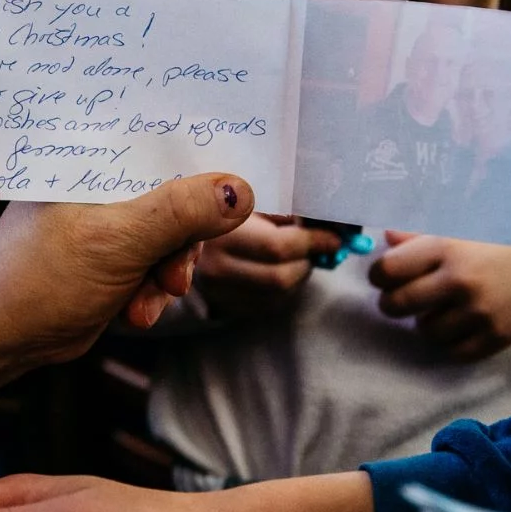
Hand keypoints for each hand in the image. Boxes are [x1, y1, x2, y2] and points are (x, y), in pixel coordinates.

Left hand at [0, 174, 253, 423]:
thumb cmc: (38, 277)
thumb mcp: (118, 239)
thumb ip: (181, 212)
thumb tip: (242, 191)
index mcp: (93, 154)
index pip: (164, 137)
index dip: (205, 162)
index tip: (239, 193)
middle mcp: (101, 178)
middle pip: (180, 190)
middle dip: (185, 239)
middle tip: (175, 274)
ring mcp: (108, 218)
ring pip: (175, 233)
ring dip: (171, 271)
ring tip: (150, 299)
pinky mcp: (112, 255)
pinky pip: (159, 262)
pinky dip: (155, 290)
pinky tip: (136, 313)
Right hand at [195, 214, 342, 318]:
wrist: (176, 243)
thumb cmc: (218, 213)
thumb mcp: (245, 203)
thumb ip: (280, 212)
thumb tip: (323, 223)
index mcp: (220, 235)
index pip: (277, 246)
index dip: (312, 242)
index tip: (334, 238)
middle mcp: (216, 269)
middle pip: (280, 277)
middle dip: (307, 263)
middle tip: (316, 248)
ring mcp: (218, 294)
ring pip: (278, 295)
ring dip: (298, 276)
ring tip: (297, 258)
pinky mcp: (224, 309)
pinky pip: (268, 305)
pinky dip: (285, 290)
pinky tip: (282, 271)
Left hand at [368, 231, 510, 360]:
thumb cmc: (502, 249)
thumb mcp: (464, 234)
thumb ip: (421, 237)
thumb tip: (385, 238)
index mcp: (448, 248)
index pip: (389, 268)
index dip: (379, 276)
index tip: (385, 279)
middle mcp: (460, 279)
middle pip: (397, 304)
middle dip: (392, 305)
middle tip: (401, 302)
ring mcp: (479, 311)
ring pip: (424, 331)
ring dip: (425, 323)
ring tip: (440, 311)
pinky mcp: (496, 337)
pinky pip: (453, 351)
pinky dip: (450, 343)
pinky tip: (459, 327)